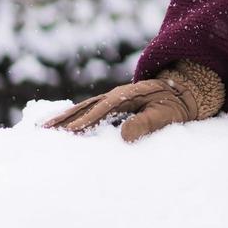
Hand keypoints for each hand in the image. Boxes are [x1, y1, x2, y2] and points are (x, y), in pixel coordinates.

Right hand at [40, 60, 224, 142]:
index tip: (70, 131)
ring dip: (65, 118)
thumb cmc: (176, 105)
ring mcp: (113, 100)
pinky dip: (74, 118)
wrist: (184, 92)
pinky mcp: (113, 106)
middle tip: (43, 131)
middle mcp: (116, 96)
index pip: (104, 109)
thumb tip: (124, 136)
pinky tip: (61, 127)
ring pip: (85, 108)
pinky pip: (90, 112)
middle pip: (87, 107)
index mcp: (129, 96)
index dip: (87, 120)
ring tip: (44, 129)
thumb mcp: (167, 114)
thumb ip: (148, 123)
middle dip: (66, 118)